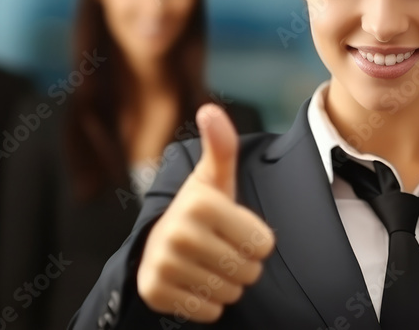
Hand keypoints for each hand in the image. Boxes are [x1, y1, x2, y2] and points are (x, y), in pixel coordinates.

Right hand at [136, 103, 275, 322]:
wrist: (156, 243)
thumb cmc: (200, 210)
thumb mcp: (214, 178)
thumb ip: (221, 146)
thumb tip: (210, 109)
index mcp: (201, 203)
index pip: (263, 245)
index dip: (257, 242)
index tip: (236, 232)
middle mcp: (178, 232)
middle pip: (249, 272)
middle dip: (243, 266)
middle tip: (222, 250)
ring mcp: (163, 264)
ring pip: (230, 293)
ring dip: (227, 285)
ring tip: (208, 265)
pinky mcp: (155, 293)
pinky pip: (209, 312)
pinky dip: (208, 304)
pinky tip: (195, 283)